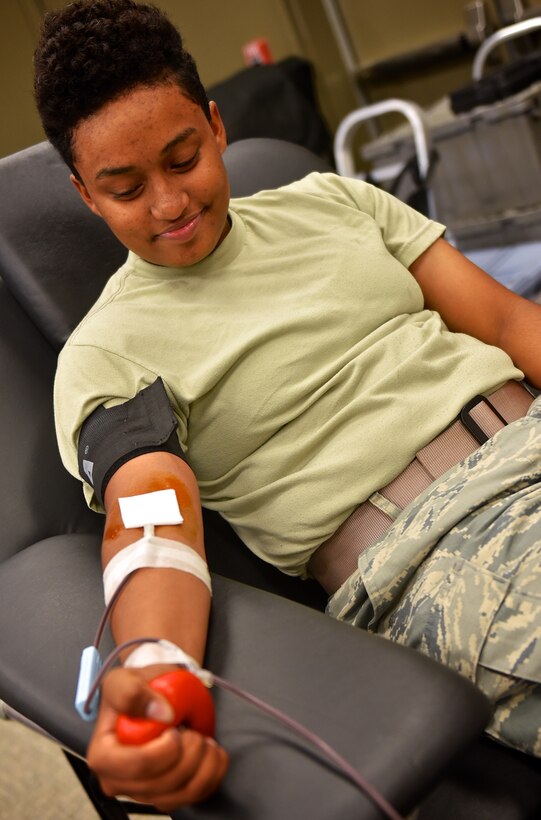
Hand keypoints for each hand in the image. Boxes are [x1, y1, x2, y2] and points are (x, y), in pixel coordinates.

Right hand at [87, 667, 228, 811]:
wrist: (150, 696)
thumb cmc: (134, 691)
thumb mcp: (123, 680)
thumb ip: (132, 692)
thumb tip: (161, 712)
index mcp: (104, 757)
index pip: (137, 767)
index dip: (163, 751)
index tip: (174, 729)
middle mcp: (120, 782)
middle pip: (162, 784)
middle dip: (188, 755)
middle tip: (192, 729)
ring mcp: (144, 792)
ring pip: (182, 793)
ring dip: (203, 764)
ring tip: (203, 738)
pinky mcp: (167, 795)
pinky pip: (197, 794)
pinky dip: (212, 772)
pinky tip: (212, 752)